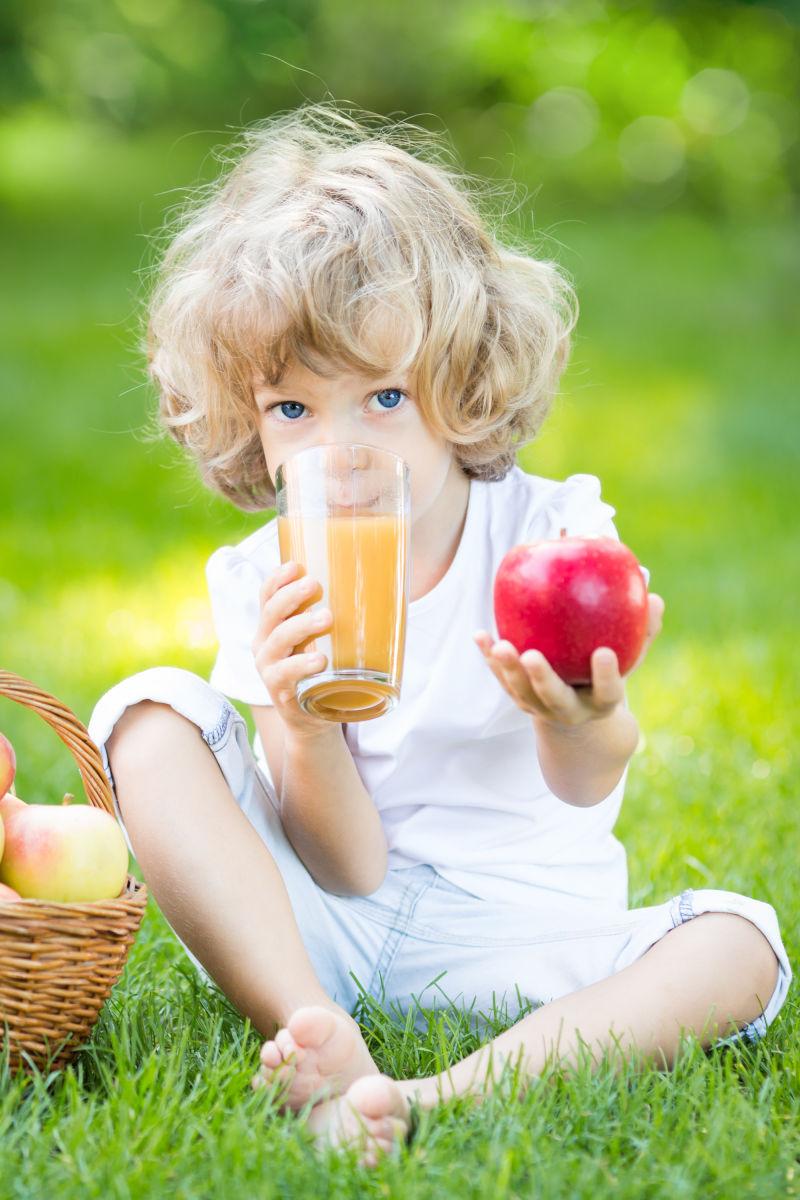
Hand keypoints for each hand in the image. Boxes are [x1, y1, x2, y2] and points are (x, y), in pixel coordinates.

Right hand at [251, 560, 336, 737]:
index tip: (295, 565)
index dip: (277, 579)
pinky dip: (302, 664)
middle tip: (315, 585)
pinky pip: (286, 674)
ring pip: (278, 639)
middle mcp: (264, 643)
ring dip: (301, 625)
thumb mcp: (318, 641)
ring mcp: (268, 667)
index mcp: (271, 626)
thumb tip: (375, 585)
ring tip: (326, 618)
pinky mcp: (278, 690)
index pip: (266, 596)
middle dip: (291, 596)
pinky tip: (320, 660)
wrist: (311, 719)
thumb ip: (329, 617)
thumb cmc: (319, 670)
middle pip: (271, 612)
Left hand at [473, 593, 664, 729]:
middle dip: (542, 679)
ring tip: (500, 645)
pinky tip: (480, 635)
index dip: (606, 676)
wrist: (578, 712)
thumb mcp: (630, 655)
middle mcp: (569, 709)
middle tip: (531, 656)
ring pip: (522, 692)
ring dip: (508, 670)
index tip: (603, 653)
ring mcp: (540, 707)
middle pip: (554, 698)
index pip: (608, 692)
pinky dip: (490, 658)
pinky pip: (501, 678)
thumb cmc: (606, 670)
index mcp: (602, 701)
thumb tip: (649, 587)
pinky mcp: (519, 697)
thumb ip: (642, 626)